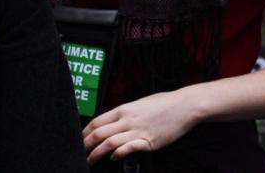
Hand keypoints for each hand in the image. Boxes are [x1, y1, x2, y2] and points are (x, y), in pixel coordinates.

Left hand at [82, 90, 197, 163]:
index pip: (97, 122)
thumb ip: (124, 114)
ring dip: (97, 153)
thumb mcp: (138, 105)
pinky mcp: (150, 141)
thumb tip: (112, 123)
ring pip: (110, 142)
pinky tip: (113, 158)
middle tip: (80, 153)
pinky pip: (129, 148)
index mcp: (123, 109)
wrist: (183, 106)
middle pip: (99, 133)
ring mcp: (138, 131)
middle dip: (86, 144)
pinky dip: (119, 153)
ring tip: (91, 160)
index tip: (80, 140)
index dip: (85, 132)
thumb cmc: (162, 104)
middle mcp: (127, 120)